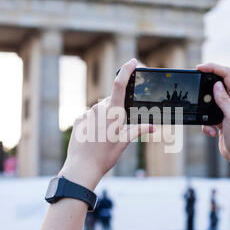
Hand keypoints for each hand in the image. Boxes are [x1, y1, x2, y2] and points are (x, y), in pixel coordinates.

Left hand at [59, 58, 153, 190]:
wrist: (82, 168)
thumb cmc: (105, 156)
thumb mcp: (124, 143)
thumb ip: (138, 130)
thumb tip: (151, 126)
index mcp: (113, 112)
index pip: (120, 85)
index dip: (126, 71)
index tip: (132, 62)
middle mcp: (98, 109)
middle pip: (111, 102)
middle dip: (117, 111)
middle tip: (117, 130)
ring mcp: (87, 114)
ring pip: (100, 111)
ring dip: (105, 119)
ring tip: (104, 138)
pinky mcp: (78, 120)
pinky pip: (90, 117)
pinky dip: (94, 124)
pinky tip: (94, 138)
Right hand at [197, 63, 229, 171]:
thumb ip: (224, 101)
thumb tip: (216, 85)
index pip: (226, 74)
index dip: (213, 67)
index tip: (199, 68)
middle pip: (216, 83)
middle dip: (205, 88)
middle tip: (196, 89)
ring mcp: (226, 109)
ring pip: (208, 100)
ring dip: (204, 111)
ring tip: (210, 124)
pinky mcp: (219, 118)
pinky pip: (206, 115)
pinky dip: (205, 124)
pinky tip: (212, 132)